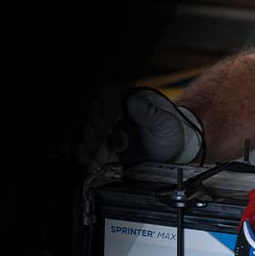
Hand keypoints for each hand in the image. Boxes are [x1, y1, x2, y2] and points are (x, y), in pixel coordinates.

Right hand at [75, 85, 202, 170]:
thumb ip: (151, 113)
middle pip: (92, 111)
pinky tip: (103, 164)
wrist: (170, 159)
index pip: (109, 91)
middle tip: (110, 139)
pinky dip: (89, 159)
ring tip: (111, 156)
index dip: (107, 103)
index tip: (114, 118)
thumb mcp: (167, 124)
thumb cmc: (169, 136)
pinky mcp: (100, 151)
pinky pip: (84, 153)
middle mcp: (111, 114)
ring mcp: (104, 133)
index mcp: (127, 100)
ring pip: (87, 133)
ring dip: (95, 145)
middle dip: (98, 126)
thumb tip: (132, 101)